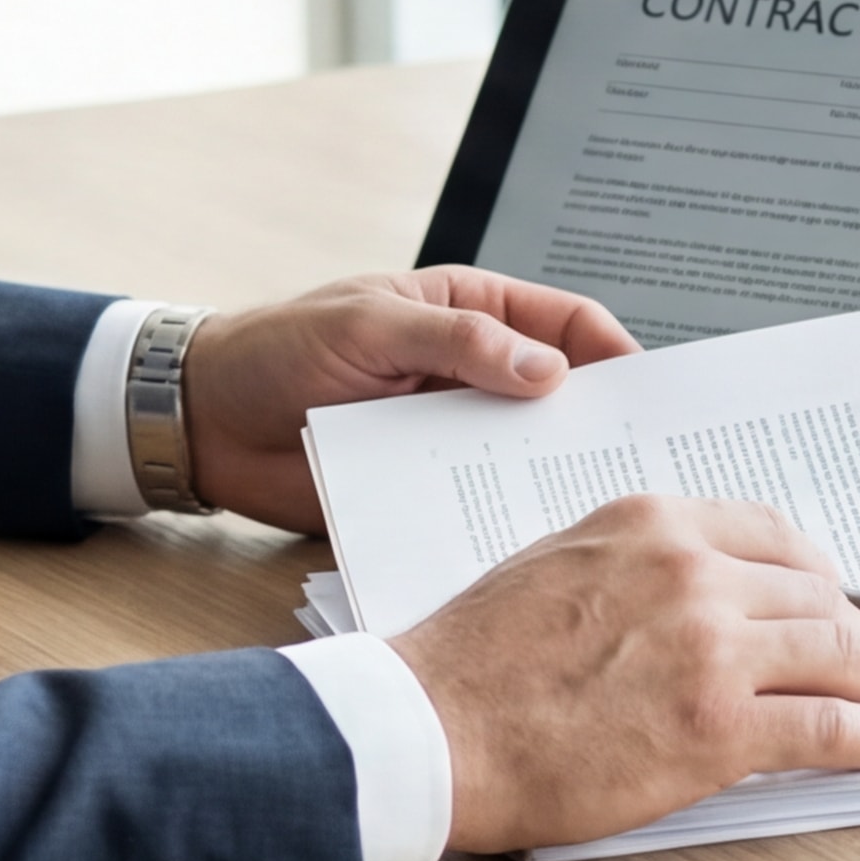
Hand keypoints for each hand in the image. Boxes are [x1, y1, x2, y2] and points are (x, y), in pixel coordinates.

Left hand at [178, 270, 642, 534]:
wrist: (203, 423)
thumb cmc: (277, 349)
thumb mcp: (369, 324)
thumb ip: (458, 343)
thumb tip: (550, 371)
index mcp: (471, 313)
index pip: (568, 325)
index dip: (618, 355)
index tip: (656, 395)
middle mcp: (473, 373)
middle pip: (562, 397)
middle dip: (606, 425)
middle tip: (655, 464)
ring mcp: (451, 434)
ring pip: (526, 457)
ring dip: (560, 480)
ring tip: (610, 516)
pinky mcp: (424, 488)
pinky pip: (478, 504)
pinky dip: (506, 521)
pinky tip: (534, 547)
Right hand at [386, 498, 859, 857]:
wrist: (431, 729)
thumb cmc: (473, 662)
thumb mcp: (559, 566)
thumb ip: (640, 571)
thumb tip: (699, 602)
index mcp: (651, 522)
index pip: (775, 537)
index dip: (825, 580)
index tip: (847, 601)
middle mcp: (693, 571)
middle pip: (819, 596)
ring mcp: (713, 647)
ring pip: (842, 654)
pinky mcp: (721, 727)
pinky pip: (834, 726)